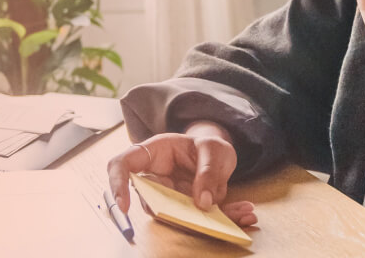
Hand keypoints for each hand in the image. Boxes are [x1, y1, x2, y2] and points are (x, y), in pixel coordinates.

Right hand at [106, 122, 257, 227]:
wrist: (217, 153)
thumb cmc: (207, 145)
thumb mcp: (213, 148)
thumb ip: (208, 171)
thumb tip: (202, 202)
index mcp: (153, 153)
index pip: (123, 165)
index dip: (117, 184)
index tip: (123, 205)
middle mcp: (157, 178)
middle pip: (150, 200)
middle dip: (175, 212)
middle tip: (206, 212)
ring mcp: (170, 196)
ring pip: (178, 216)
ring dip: (209, 220)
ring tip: (244, 212)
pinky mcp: (186, 210)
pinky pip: (200, 220)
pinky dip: (225, 220)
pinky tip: (246, 213)